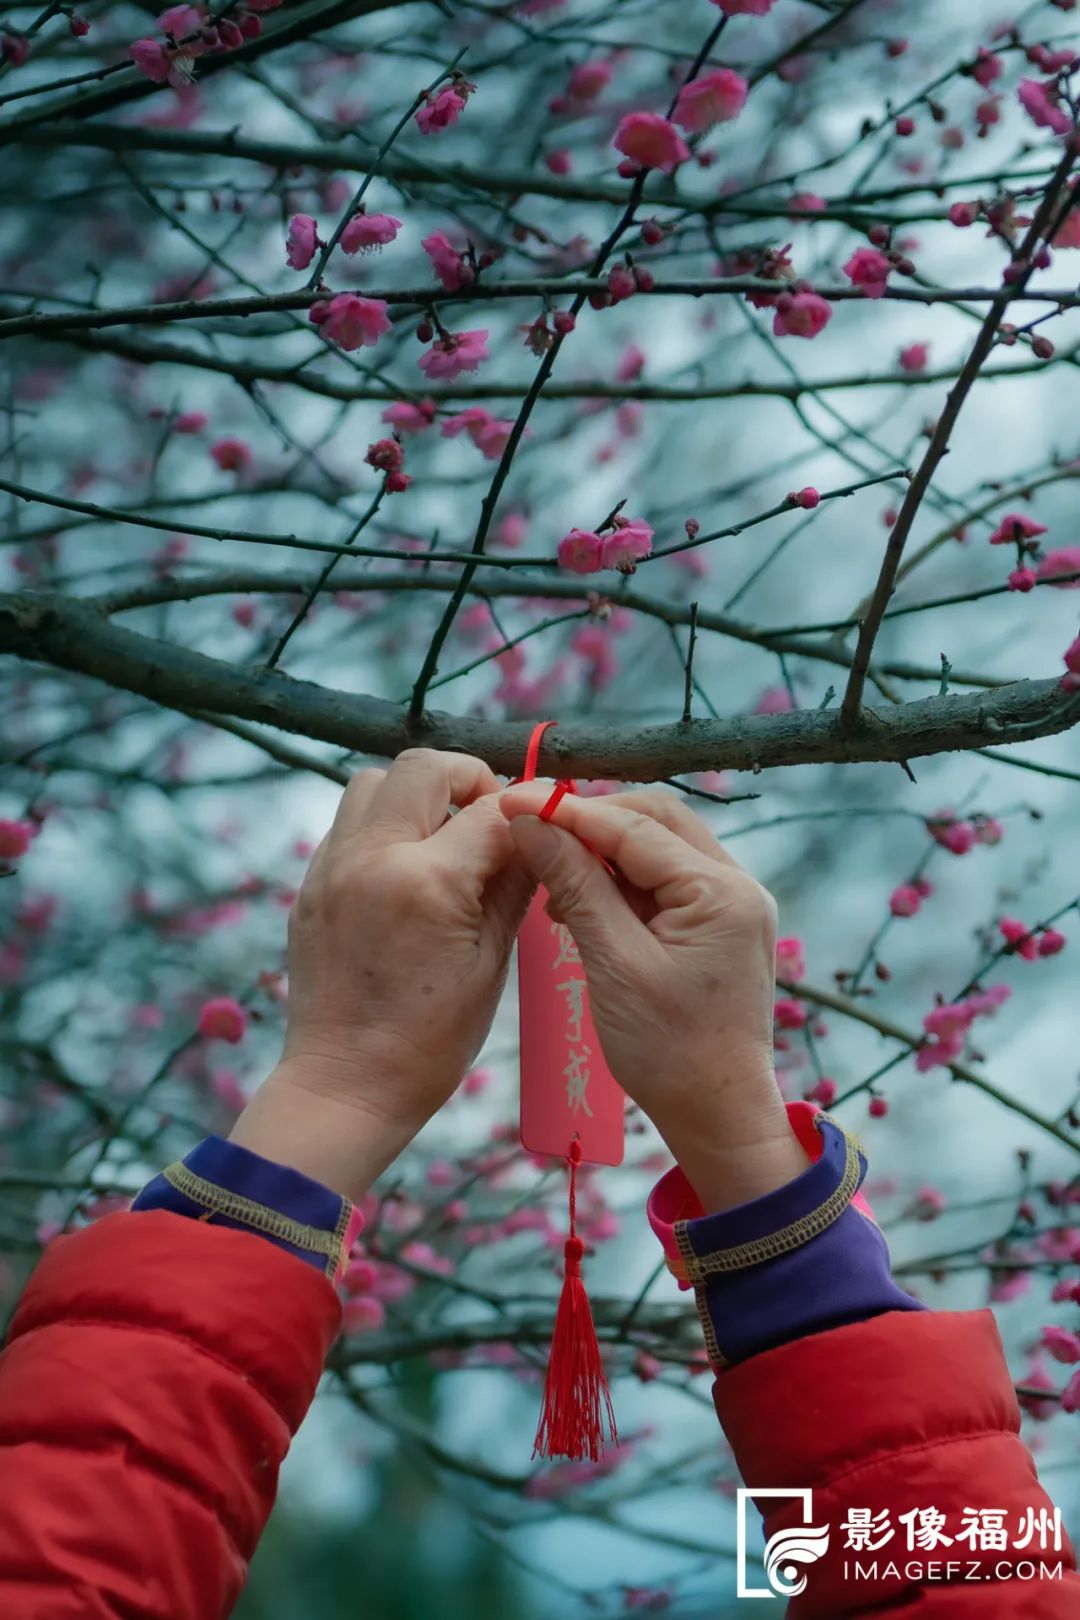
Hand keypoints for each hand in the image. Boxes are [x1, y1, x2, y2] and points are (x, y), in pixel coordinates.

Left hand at [232, 749, 531, 1199]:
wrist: (345, 1085)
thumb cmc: (430, 1042)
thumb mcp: (491, 963)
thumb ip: (513, 885)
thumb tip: (536, 836)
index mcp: (427, 882)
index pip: (491, 811)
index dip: (528, 810)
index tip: (543, 822)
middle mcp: (371, 858)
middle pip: (423, 767)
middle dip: (467, 779)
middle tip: (488, 818)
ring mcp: (331, 868)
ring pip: (372, 782)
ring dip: (415, 794)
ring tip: (442, 837)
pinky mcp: (309, 885)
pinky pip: (347, 823)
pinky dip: (382, 825)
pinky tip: (406, 868)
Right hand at [500, 787, 807, 1211]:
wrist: (718, 1115)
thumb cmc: (668, 1051)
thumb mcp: (613, 964)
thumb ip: (575, 885)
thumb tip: (531, 823)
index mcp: (721, 893)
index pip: (635, 827)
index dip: (569, 811)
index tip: (513, 800)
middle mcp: (738, 886)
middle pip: (656, 821)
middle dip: (593, 823)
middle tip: (534, 836)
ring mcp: (733, 905)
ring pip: (660, 848)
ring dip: (605, 853)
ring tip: (555, 883)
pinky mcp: (720, 926)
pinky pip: (666, 881)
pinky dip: (623, 883)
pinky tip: (583, 905)